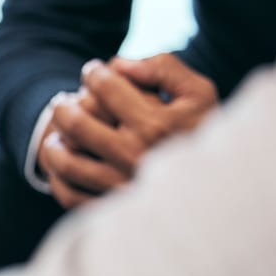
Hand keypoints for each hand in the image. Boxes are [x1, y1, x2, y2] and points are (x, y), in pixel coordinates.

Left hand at [41, 53, 218, 208]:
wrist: (222, 194)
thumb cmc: (207, 133)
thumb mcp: (200, 93)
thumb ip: (165, 68)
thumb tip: (120, 64)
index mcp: (156, 125)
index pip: (107, 88)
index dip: (94, 73)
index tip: (92, 71)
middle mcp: (135, 156)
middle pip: (77, 124)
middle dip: (64, 106)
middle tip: (63, 101)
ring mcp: (120, 187)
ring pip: (67, 163)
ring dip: (54, 144)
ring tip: (56, 134)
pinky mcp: (113, 211)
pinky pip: (70, 196)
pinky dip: (57, 180)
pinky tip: (60, 166)